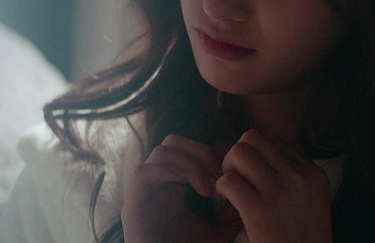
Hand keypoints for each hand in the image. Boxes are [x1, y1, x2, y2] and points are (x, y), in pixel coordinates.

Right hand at [121, 134, 242, 242]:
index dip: (211, 152)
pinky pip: (142, 172)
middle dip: (201, 152)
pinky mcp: (132, 204)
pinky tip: (186, 187)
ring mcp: (143, 192)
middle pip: (174, 142)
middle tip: (220, 174)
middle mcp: (157, 183)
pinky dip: (167, 172)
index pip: (188, 149)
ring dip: (189, 164)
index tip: (230, 171)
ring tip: (206, 188)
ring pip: (161, 152)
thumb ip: (231, 213)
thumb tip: (242, 191)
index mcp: (173, 185)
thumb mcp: (217, 232)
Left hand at [216, 130, 332, 242]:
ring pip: (238, 153)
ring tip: (233, 189)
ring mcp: (280, 191)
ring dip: (228, 168)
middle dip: (238, 155)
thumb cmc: (303, 238)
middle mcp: (298, 177)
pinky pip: (228, 181)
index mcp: (313, 173)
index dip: (256, 155)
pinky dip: (221, 189)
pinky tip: (229, 204)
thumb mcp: (311, 201)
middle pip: (253, 138)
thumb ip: (292, 175)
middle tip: (237, 177)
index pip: (273, 141)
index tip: (252, 175)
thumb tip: (260, 149)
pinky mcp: (258, 209)